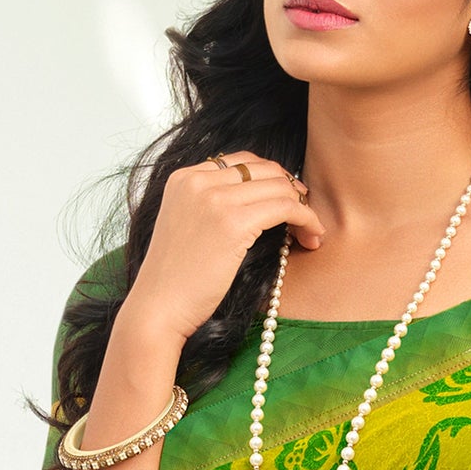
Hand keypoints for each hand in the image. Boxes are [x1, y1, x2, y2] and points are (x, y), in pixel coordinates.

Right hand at [124, 150, 327, 344]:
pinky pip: (285, 208)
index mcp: (184, 177)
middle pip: (263, 169)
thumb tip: (256, 202)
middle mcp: (198, 180)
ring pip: (279, 186)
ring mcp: (215, 199)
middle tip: (305, 214)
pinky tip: (312, 237)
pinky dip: (306, 219)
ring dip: (303, 207)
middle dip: (291, 189)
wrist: (157, 307)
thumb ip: (211, 206)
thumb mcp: (187, 227)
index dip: (271, 177)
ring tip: (312, 232)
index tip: (288, 199)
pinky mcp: (233, 222)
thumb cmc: (175, 280)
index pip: (241, 162)